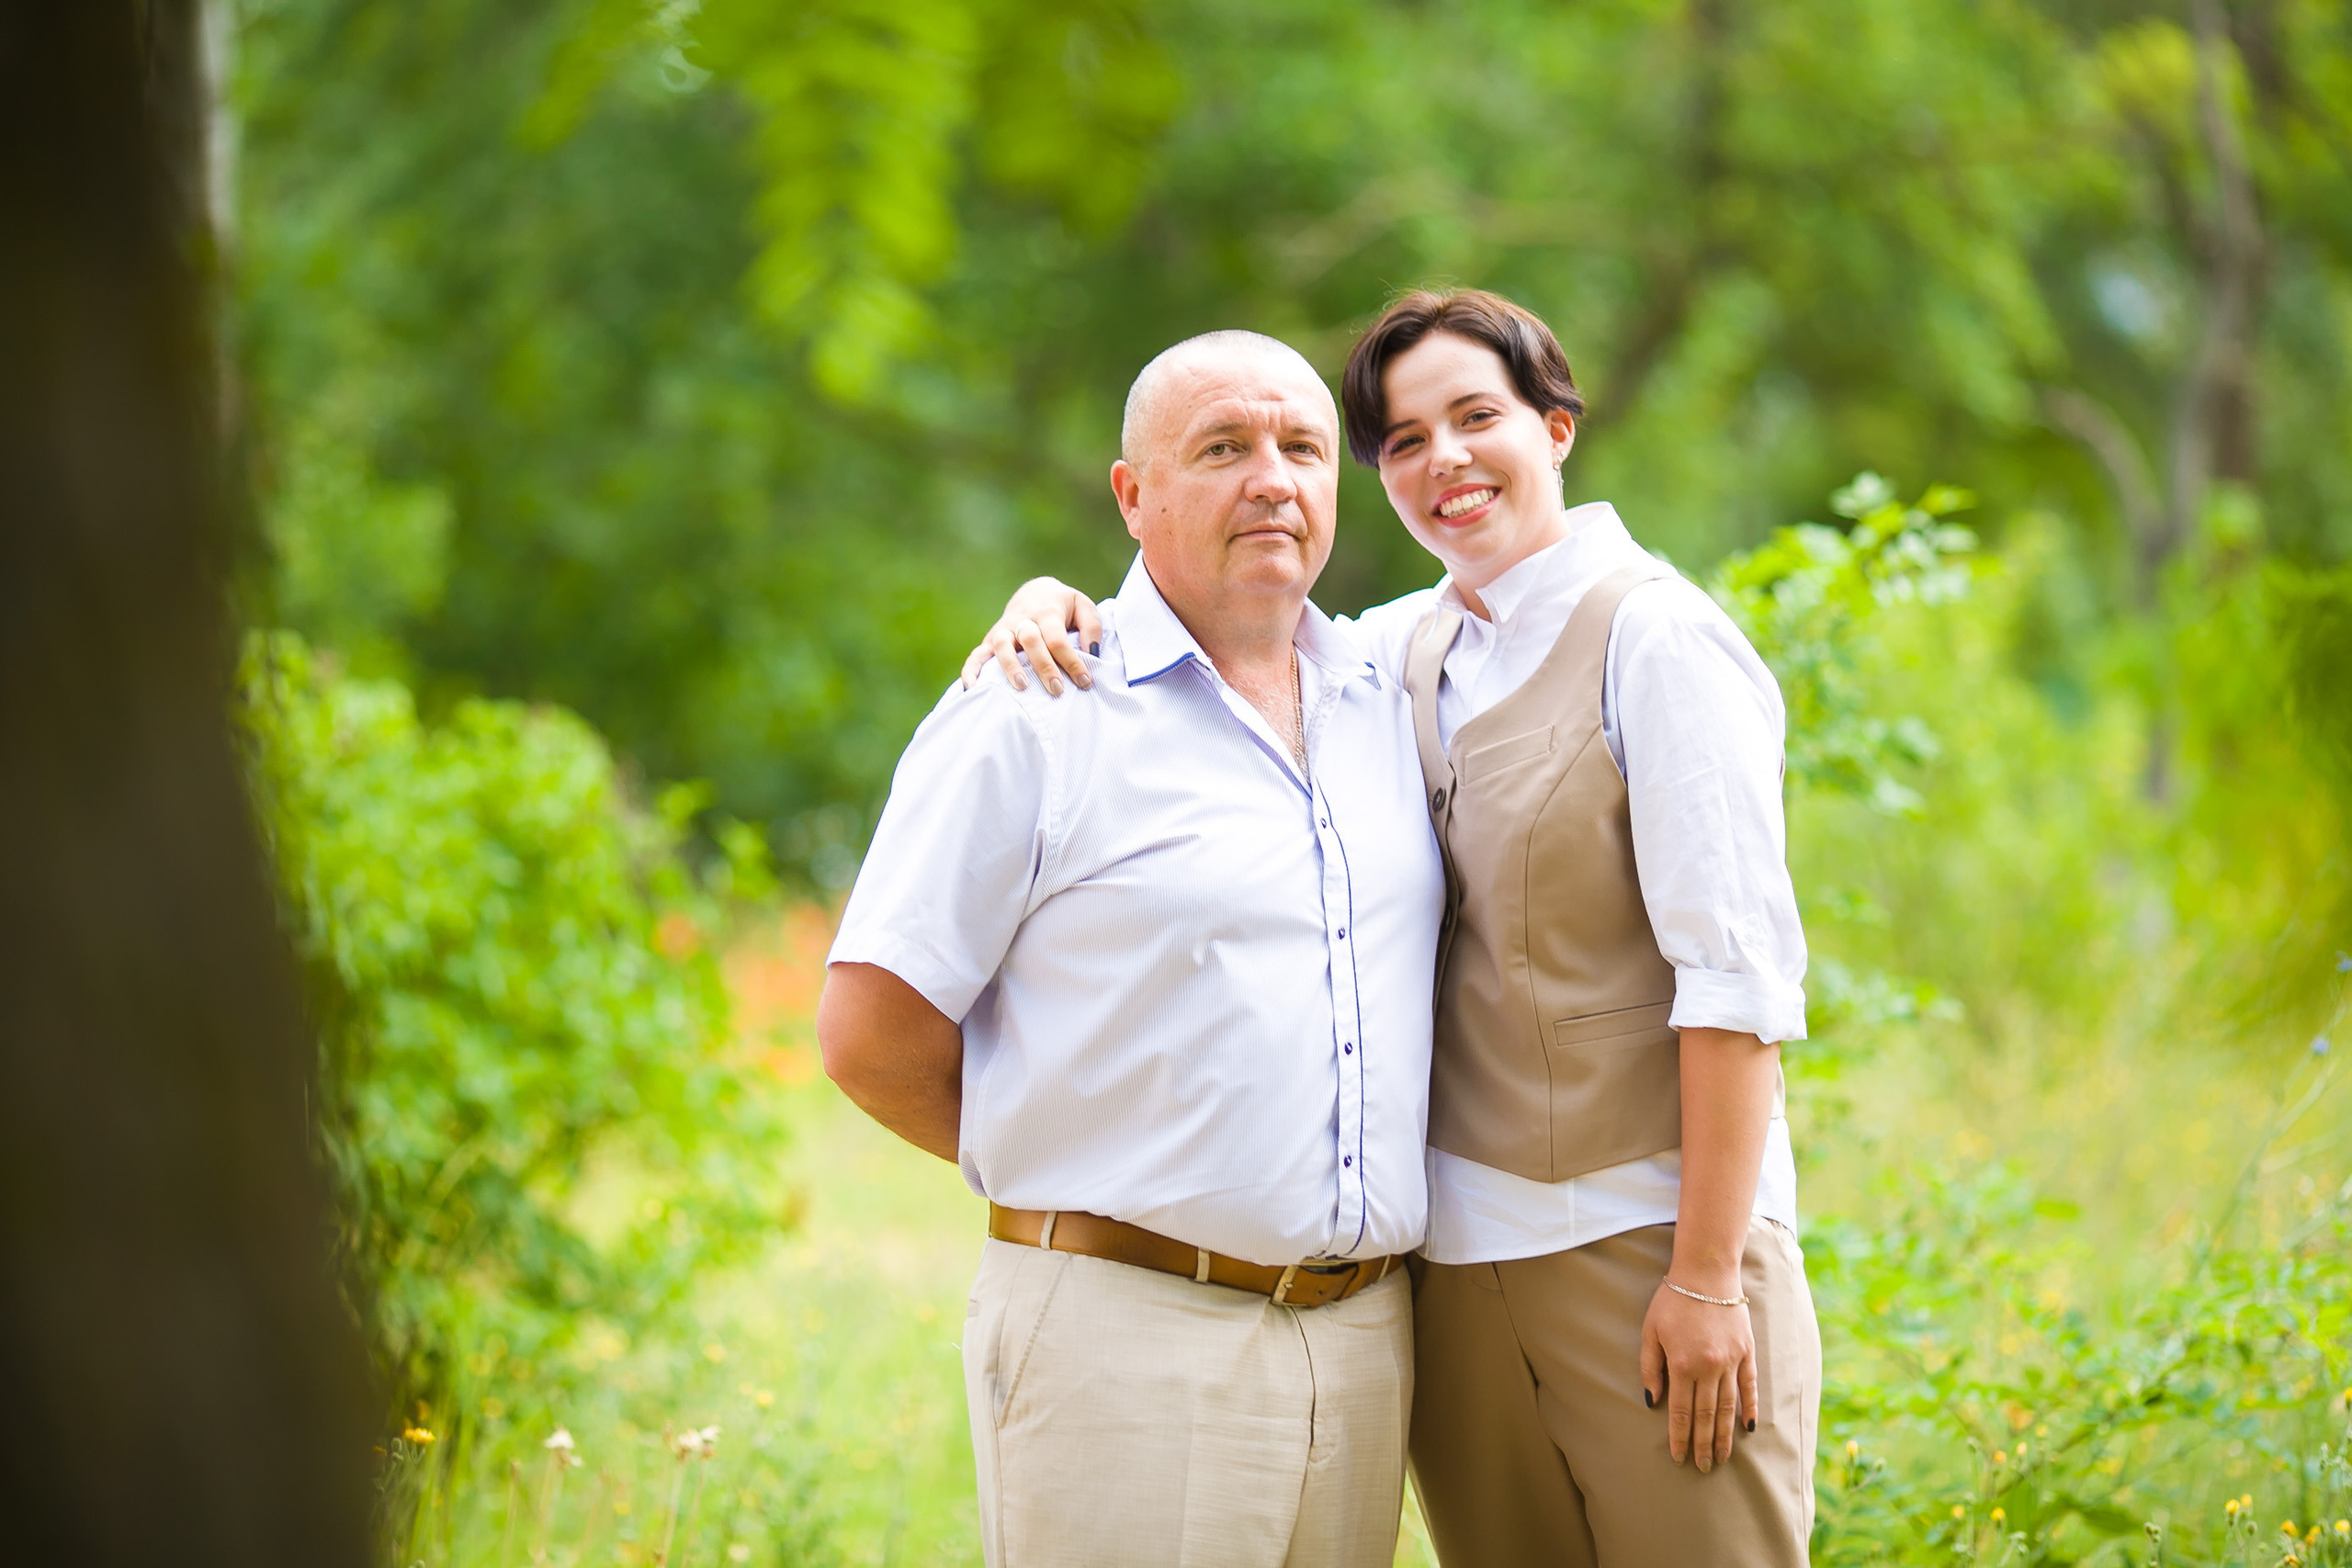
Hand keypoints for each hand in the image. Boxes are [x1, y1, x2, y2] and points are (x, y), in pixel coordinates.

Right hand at [959, 578, 1101, 694]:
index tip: (1084, 681)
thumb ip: (1091, 627)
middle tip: (1056, 689)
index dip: (1071, 661)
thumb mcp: (1083, 607)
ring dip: (1010, 666)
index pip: (1057, 638)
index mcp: (1047, 611)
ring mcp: (1004, 629)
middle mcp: (1023, 619)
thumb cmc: (1064, 606)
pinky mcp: (991, 639)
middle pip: (1030, 640)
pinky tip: (972, 688)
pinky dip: (971, 670)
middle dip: (1043, 666)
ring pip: (1002, 644)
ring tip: (1021, 687)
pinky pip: (977, 653)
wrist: (1035, 592)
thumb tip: (1092, 652)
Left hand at [1638, 1280, 1755, 1472]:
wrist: (1706, 1273)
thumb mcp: (1650, 1331)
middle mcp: (1709, 1368)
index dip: (1679, 1436)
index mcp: (1683, 1364)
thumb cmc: (1672, 1300)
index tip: (1678, 1457)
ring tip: (1723, 1457)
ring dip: (1725, 1434)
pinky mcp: (1746, 1352)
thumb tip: (1651, 1401)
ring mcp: (1731, 1361)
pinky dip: (1749, 1408)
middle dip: (1703, 1444)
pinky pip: (1749, 1387)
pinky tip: (1747, 1427)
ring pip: (1728, 1406)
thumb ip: (1650, 1368)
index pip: (1680, 1411)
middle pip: (1706, 1415)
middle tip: (1703, 1467)